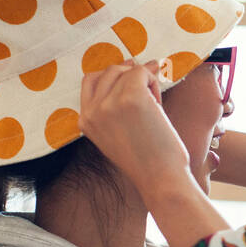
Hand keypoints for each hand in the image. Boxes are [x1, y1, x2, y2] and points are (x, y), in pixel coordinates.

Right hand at [79, 59, 190, 195]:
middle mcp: (93, 111)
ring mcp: (109, 103)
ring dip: (147, 81)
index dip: (114, 75)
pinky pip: (143, 72)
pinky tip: (158, 105)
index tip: (132, 76)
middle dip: (132, 74)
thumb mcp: (117, 134)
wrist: (160, 179)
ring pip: (128, 71)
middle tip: (150, 87)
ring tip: (155, 106)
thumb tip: (130, 67)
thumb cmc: (146, 160)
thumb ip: (113, 107)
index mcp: (85, 121)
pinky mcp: (131, 97)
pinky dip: (155, 83)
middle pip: (110, 71)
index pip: (90, 80)